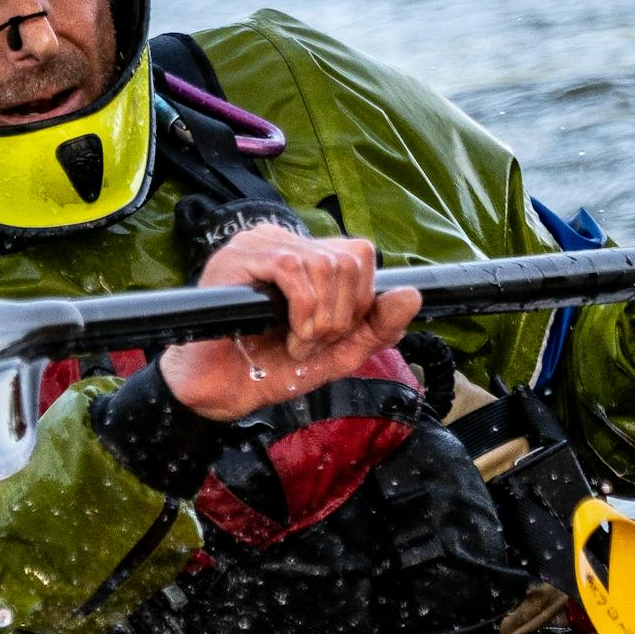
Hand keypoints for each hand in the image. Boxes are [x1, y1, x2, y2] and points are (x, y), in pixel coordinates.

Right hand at [160, 225, 421, 420]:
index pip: (360, 254)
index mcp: (307, 255)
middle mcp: (284, 241)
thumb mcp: (339, 351)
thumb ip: (377, 327)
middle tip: (311, 344)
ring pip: (325, 263)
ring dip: (320, 319)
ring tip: (297, 344)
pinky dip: (303, 311)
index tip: (330, 337)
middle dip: (341, 315)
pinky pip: (293, 269)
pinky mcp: (237, 258)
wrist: (222, 393)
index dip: (357, 302)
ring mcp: (258, 245)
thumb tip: (412, 295)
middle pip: (349, 259)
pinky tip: (289, 336)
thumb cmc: (271, 368)